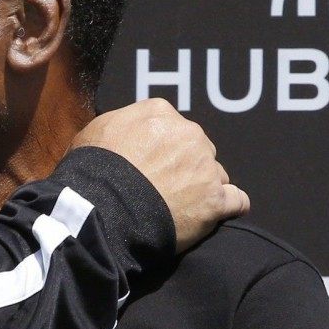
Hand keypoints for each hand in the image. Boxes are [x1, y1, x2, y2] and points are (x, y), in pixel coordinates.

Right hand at [71, 98, 248, 252]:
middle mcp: (189, 134)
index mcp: (159, 113)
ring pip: (216, 174)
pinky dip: (226, 208)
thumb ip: (122, 124)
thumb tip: (129, 131)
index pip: (171, 126)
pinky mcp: (216, 200)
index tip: (149, 163)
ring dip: (202, 188)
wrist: (101, 209)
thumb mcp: (94, 132)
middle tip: (160, 187)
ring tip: (177, 207)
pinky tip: (211, 216)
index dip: (160, 146)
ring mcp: (206, 167)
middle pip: (197, 148)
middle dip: (185, 166)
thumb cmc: (92, 171)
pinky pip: (237, 201)